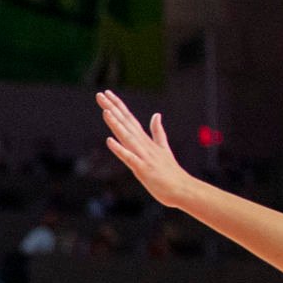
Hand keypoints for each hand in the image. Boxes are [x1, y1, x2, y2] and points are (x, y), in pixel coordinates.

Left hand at [97, 90, 196, 209]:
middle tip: (100, 94)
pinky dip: (120, 149)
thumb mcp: (163, 148)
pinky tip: (109, 141)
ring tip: (106, 111)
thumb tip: (157, 114)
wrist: (182, 189)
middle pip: (126, 123)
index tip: (107, 93)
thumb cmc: (170, 172)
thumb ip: (158, 131)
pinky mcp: (142, 169)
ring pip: (127, 137)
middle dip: (113, 109)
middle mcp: (143, 145)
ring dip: (116, 124)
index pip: (129, 119)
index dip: (118, 106)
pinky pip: (129, 158)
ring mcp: (143, 156)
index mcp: (145, 140)